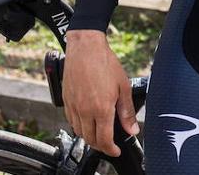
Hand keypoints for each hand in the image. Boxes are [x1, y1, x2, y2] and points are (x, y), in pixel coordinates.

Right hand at [62, 29, 138, 156]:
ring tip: (99, 134)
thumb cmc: (105, 63)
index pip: (104, 140)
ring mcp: (74, 106)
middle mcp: (85, 111)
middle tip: (109, 144)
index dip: (110, 150)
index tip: (115, 151)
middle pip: (90, 139)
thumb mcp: (123, 87)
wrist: (86, 47)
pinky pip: (71, 121)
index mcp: (101, 109)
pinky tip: (86, 121)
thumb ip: (127, 111)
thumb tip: (132, 129)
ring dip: (89, 137)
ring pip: (79, 132)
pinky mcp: (66, 100)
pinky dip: (79, 126)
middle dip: (100, 146)